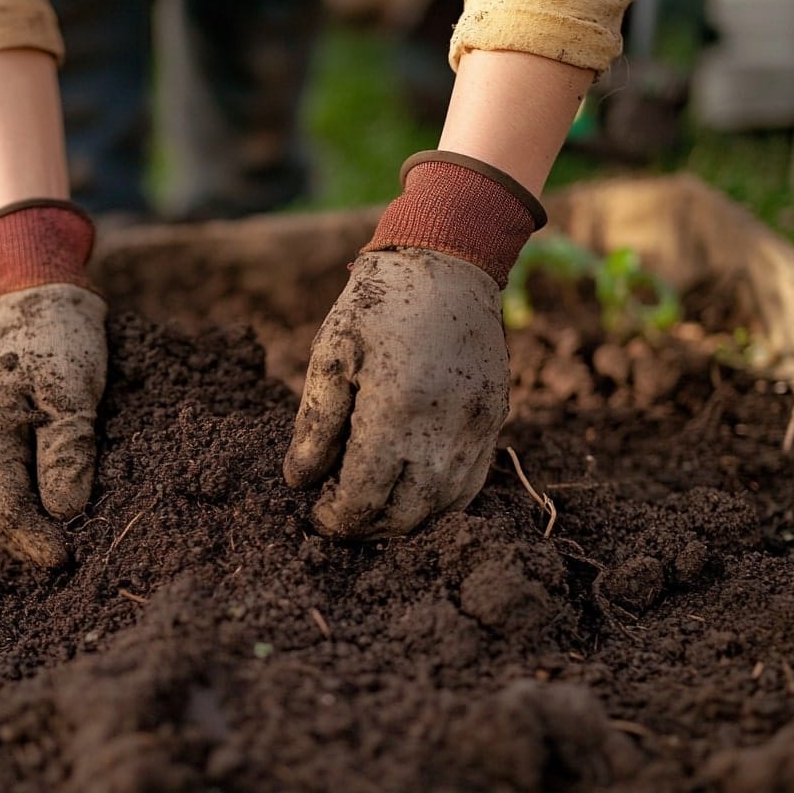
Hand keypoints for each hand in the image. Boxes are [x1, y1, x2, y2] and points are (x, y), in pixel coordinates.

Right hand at [0, 283, 106, 566]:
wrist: (39, 287)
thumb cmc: (58, 335)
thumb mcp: (70, 392)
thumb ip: (67, 451)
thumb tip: (65, 512)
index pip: (4, 504)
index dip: (34, 538)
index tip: (67, 559)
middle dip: (27, 541)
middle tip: (66, 565)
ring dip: (25, 525)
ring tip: (60, 549)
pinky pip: (7, 474)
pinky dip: (27, 499)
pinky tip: (51, 513)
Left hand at [283, 249, 508, 537]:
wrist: (447, 265)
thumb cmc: (377, 307)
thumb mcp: (330, 356)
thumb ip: (314, 424)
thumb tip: (300, 481)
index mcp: (396, 412)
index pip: (365, 497)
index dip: (336, 519)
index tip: (316, 516)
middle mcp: (444, 430)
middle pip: (406, 515)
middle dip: (368, 528)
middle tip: (339, 516)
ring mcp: (477, 429)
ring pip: (443, 508)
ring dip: (405, 521)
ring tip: (371, 508)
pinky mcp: (494, 422)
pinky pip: (470, 485)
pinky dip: (438, 502)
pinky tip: (409, 490)